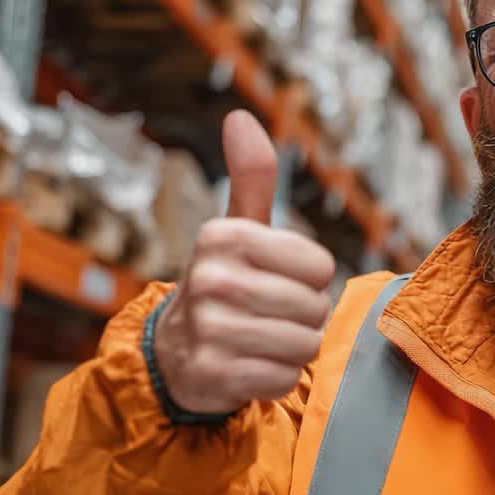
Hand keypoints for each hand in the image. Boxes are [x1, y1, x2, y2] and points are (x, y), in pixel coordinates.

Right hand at [154, 110, 335, 414]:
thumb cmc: (224, 281)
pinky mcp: (212, 374)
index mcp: (224, 236)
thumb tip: (240, 117)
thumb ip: (251, 176)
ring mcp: (209, 329)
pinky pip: (283, 378)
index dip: (310, 278)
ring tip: (261, 338)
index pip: (320, 265)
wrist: (173, 351)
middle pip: (316, 307)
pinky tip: (249, 365)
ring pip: (304, 344)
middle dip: (304, 316)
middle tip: (270, 313)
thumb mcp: (237, 227)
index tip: (278, 278)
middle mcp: (211, 278)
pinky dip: (275, 377)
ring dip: (292, 347)